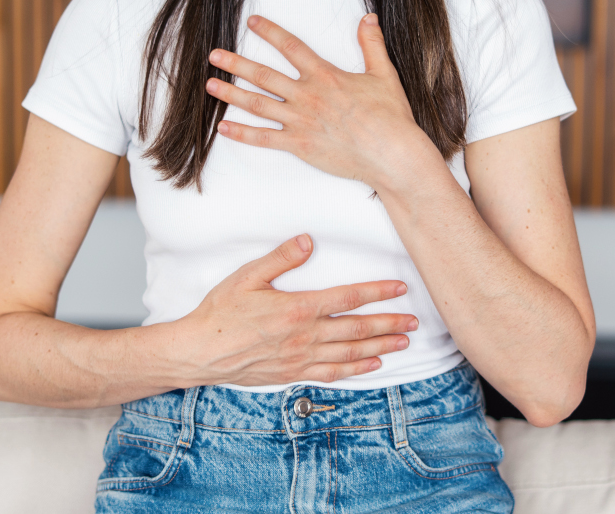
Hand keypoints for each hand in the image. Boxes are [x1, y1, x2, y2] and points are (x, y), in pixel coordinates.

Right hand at [177, 234, 418, 386]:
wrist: (201, 351)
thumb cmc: (221, 312)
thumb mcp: (247, 276)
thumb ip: (280, 258)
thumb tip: (307, 240)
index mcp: (297, 308)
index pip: (348, 298)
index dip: (377, 293)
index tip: (400, 288)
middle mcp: (305, 336)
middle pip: (357, 329)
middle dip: (389, 323)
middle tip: (414, 321)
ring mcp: (301, 358)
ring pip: (351, 353)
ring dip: (381, 347)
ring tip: (404, 342)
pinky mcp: (293, 373)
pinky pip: (332, 373)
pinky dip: (357, 370)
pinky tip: (373, 365)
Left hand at [204, 14, 435, 187]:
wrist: (391, 153)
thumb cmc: (390, 117)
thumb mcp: (384, 74)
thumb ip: (372, 44)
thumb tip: (369, 18)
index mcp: (325, 76)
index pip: (291, 47)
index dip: (270, 32)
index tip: (252, 22)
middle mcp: (307, 96)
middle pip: (264, 75)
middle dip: (236, 63)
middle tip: (214, 55)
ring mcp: (301, 121)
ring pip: (258, 105)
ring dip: (231, 94)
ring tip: (210, 85)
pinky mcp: (300, 145)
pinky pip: (265, 139)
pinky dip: (242, 134)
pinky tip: (224, 128)